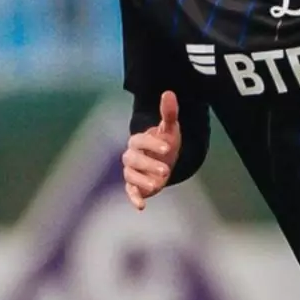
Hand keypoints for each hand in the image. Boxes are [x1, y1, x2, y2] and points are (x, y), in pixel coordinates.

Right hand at [122, 91, 180, 210]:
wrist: (164, 159)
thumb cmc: (165, 143)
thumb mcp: (170, 129)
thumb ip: (168, 113)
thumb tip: (169, 92)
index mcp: (139, 140)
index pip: (140, 140)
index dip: (152, 143)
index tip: (168, 147)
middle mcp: (131, 156)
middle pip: (132, 159)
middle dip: (148, 164)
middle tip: (165, 170)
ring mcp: (131, 171)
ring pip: (130, 175)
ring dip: (142, 181)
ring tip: (157, 184)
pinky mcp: (134, 185)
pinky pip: (130, 191)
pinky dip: (134, 198)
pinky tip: (141, 206)